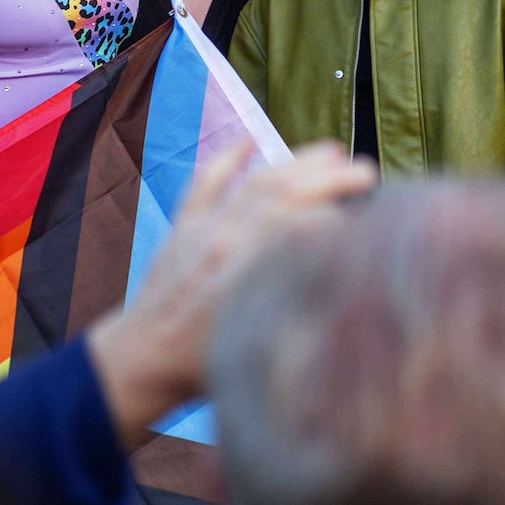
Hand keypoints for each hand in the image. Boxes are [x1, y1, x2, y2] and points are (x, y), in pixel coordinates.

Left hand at [85, 141, 376, 448]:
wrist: (137, 361)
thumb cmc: (198, 367)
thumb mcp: (251, 348)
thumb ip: (286, 307)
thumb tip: (327, 268)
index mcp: (242, 272)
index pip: (298, 225)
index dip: (335, 214)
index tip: (367, 211)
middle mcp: (223, 240)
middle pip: (282, 194)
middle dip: (327, 178)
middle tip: (366, 170)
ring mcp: (202, 228)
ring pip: (253, 182)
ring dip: (294, 161)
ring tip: (331, 151)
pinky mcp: (183, 226)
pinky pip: (205, 181)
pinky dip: (227, 156)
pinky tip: (250, 137)